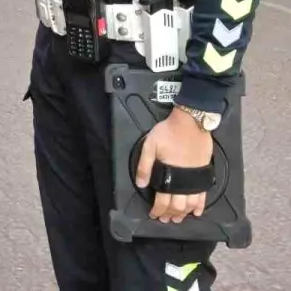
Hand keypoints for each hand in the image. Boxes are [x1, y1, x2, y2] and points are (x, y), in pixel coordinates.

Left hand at [134, 108, 213, 223]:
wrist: (190, 123)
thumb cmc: (168, 133)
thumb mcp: (150, 145)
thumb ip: (144, 166)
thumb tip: (141, 184)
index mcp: (169, 174)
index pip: (163, 200)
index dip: (158, 210)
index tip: (153, 215)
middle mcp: (183, 181)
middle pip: (178, 206)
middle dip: (170, 215)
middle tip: (165, 220)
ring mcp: (195, 179)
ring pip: (191, 204)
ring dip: (184, 214)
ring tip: (178, 219)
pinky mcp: (203, 174)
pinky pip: (203, 195)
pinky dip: (200, 206)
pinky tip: (196, 212)